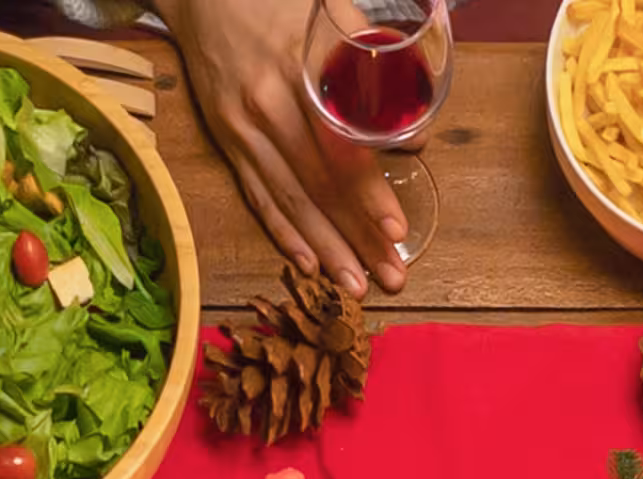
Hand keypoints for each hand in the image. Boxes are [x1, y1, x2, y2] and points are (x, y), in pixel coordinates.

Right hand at [157, 0, 408, 294]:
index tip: (396, 229)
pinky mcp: (227, 139)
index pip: (339, 147)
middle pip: (318, 185)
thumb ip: (375, 65)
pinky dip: (282, 231)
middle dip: (357, 238)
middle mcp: (266, 108)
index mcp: (298, 73)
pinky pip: (256, 193)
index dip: (368, 192)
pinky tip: (306, 263)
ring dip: (325, 248)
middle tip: (391, 278)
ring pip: (289, 198)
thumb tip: (416, 132)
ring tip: (355, 287)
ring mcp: (242, 128)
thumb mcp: (330, 14)